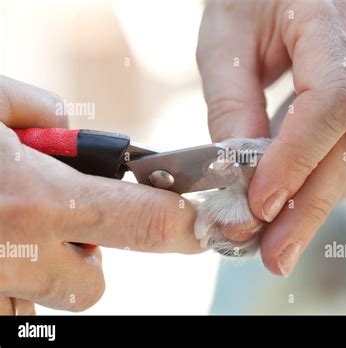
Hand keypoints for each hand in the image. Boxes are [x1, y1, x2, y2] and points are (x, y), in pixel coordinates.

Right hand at [0, 76, 200, 313]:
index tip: (204, 226)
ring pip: (49, 297)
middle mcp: (18, 256)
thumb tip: (63, 125)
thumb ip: (37, 110)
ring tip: (9, 227)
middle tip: (56, 219)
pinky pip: (13, 308)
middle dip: (89, 254)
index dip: (187, 226)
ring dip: (46, 268)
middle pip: (92, 283)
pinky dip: (12, 281)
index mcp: (35, 199)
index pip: (147, 223)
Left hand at [197, 0, 345, 275]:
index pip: (331, 104)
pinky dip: (341, 180)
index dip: (294, 162)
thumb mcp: (225, 38)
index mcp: (334, 15)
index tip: (258, 205)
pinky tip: (309, 194)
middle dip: (309, 206)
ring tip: (284, 232)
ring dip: (325, 198)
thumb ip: (231, 104)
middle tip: (275, 252)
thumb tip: (239, 175)